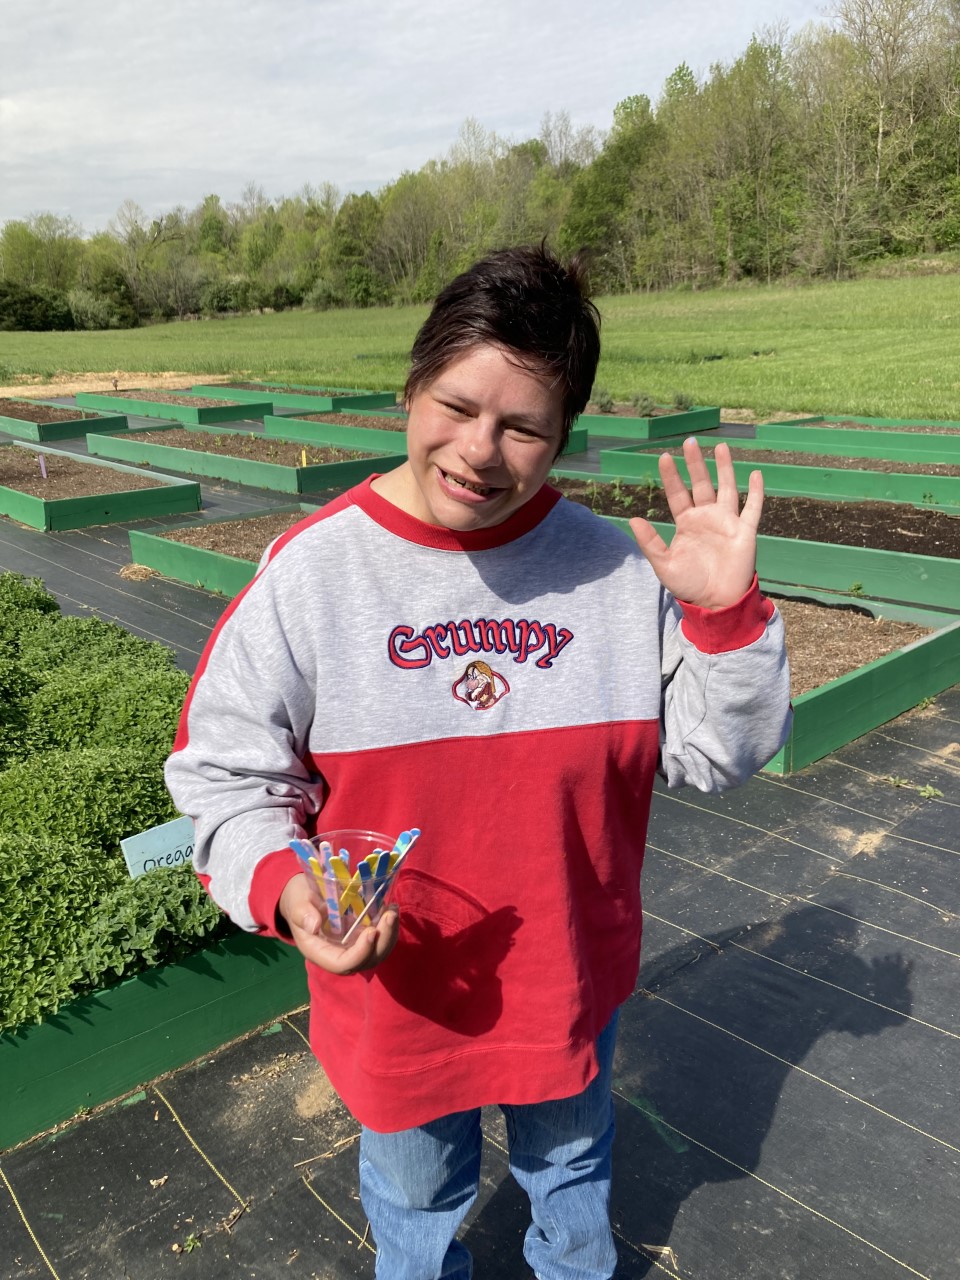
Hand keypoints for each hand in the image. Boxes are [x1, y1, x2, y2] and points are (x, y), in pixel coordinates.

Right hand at [279, 873, 399, 975]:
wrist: (304, 896)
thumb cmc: (298, 899)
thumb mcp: (297, 902)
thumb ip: (302, 914)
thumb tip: (314, 925)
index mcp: (319, 951)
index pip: (343, 964)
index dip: (360, 953)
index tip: (370, 931)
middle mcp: (339, 953)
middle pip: (366, 961)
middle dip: (383, 942)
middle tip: (390, 916)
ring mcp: (353, 945)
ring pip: (377, 952)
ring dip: (390, 934)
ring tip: (393, 910)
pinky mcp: (361, 935)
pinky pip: (380, 939)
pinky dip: (388, 927)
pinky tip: (390, 907)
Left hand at [629, 438, 761, 608]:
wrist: (716, 603)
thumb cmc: (689, 585)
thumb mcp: (664, 565)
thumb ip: (650, 542)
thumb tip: (633, 519)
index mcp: (687, 524)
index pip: (678, 494)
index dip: (671, 476)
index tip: (664, 457)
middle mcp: (707, 518)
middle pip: (701, 484)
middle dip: (696, 463)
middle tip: (690, 441)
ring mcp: (727, 522)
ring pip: (727, 488)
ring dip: (725, 468)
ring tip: (721, 447)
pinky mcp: (745, 532)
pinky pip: (753, 508)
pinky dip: (756, 491)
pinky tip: (756, 474)